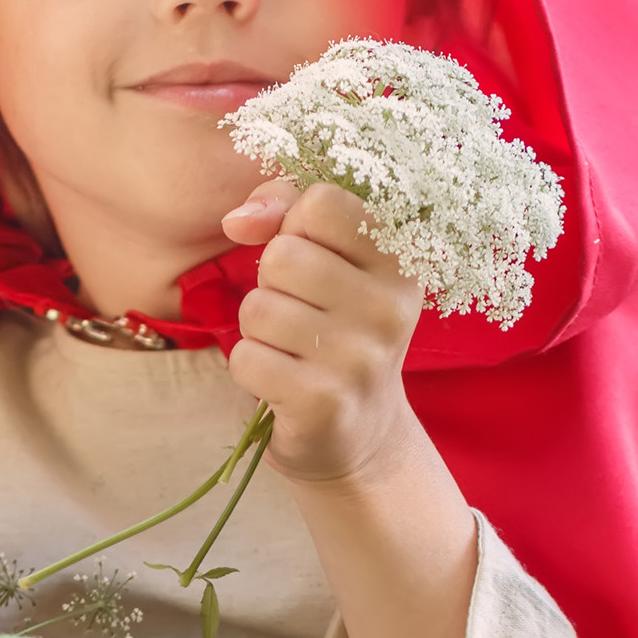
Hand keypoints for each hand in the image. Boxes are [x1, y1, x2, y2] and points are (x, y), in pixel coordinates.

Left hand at [221, 179, 424, 489]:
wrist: (361, 435)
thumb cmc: (335, 330)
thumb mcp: (329, 261)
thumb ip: (286, 212)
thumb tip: (237, 219)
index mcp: (400, 260)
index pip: (322, 202)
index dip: (294, 226)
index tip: (311, 258)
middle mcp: (390, 308)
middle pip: (282, 255)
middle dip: (271, 284)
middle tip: (298, 314)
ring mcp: (360, 358)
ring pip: (258, 307)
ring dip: (258, 329)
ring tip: (292, 349)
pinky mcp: (323, 402)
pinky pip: (246, 358)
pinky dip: (250, 368)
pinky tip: (282, 381)